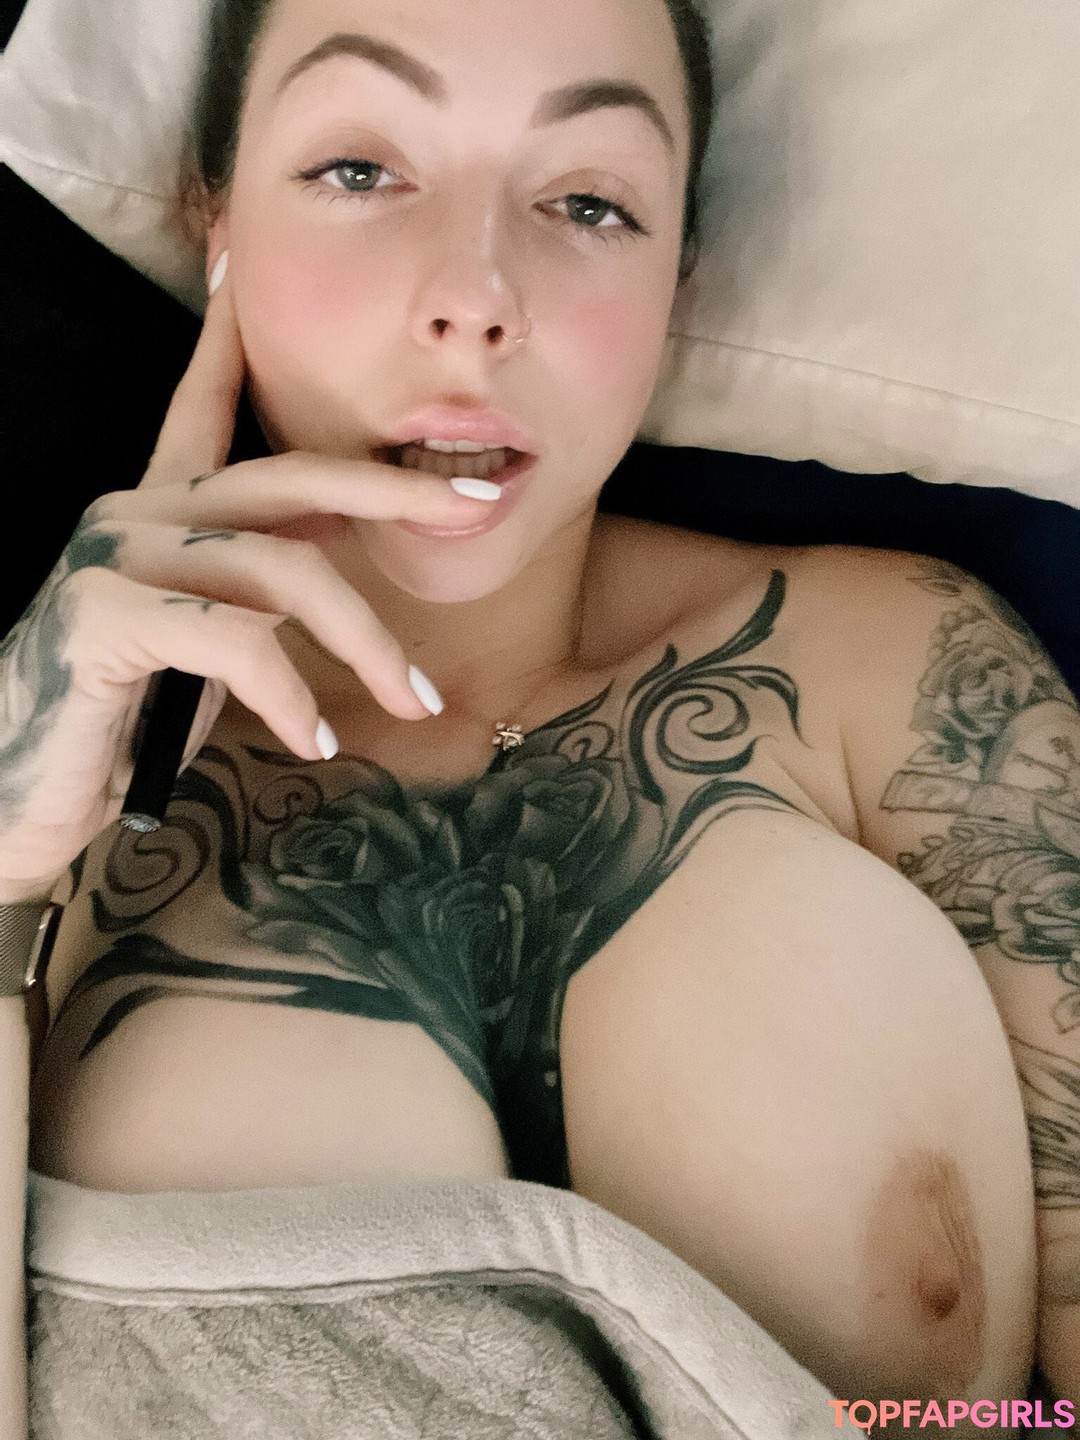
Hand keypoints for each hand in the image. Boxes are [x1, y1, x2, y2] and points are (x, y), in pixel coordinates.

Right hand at [0, 266, 493, 900]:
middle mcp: (134, 514)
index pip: (201, 407)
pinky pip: (233, 639)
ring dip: (365, 639)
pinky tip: (315, 738)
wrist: (19, 795)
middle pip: (287, 479)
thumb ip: (247, 596)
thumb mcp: (199, 646)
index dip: (229, 343)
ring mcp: (114, 557)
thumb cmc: (117, 726)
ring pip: (279, 568)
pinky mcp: (101, 614)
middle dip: (393, 490)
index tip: (251, 274)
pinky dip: (289, 689)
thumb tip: (326, 581)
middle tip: (477, 504)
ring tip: (416, 700)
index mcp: (156, 512)